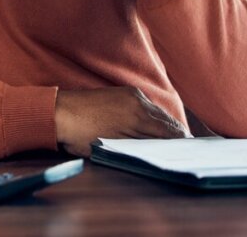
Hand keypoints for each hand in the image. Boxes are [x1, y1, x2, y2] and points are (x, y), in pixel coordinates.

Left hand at [54, 87, 187, 156]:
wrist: (55, 112)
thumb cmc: (80, 135)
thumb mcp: (114, 148)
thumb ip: (142, 147)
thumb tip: (161, 150)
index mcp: (139, 116)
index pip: (172, 133)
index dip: (182, 146)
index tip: (190, 156)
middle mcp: (139, 100)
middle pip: (168, 121)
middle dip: (178, 136)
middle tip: (186, 152)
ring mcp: (130, 94)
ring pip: (158, 113)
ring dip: (165, 126)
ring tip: (171, 143)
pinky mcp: (123, 92)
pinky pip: (147, 106)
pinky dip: (153, 118)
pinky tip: (151, 128)